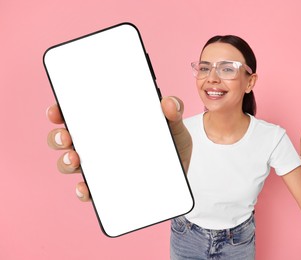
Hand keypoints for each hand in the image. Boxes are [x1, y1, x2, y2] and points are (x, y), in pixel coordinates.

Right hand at [47, 96, 191, 201]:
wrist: (182, 176)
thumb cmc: (172, 145)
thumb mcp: (174, 126)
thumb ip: (173, 112)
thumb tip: (168, 103)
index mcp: (109, 124)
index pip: (78, 114)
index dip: (61, 111)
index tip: (57, 111)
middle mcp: (99, 144)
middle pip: (67, 139)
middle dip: (58, 137)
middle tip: (66, 136)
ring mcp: (101, 167)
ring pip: (71, 164)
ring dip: (66, 162)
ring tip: (75, 160)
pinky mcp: (108, 188)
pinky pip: (89, 191)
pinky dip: (83, 190)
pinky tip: (86, 188)